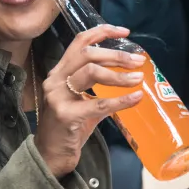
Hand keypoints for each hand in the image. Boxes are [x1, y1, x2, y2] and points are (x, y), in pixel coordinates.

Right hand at [35, 25, 145, 177]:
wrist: (49, 156)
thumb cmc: (68, 129)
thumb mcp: (81, 102)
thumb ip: (99, 88)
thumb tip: (130, 77)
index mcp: (59, 72)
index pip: (79, 42)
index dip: (102, 32)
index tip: (125, 32)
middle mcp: (55, 80)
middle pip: (87, 54)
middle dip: (116, 54)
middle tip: (138, 61)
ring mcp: (58, 97)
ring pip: (91, 72)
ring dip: (118, 74)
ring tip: (138, 78)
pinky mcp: (65, 115)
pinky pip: (97, 104)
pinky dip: (120, 100)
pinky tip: (135, 98)